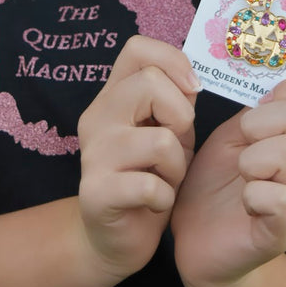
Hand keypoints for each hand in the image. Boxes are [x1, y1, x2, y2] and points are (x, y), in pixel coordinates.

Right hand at [77, 36, 197, 280]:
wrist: (115, 238)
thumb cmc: (148, 176)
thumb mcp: (168, 130)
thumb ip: (175, 100)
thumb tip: (192, 79)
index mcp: (113, 96)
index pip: (137, 48)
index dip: (172, 61)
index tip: (190, 91)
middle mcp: (97, 117)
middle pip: (150, 83)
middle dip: (181, 117)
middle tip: (173, 147)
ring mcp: (93, 154)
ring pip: (161, 140)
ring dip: (176, 166)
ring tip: (165, 179)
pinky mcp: (96, 193)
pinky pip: (150, 185)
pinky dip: (164, 197)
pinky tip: (154, 203)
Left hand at [171, 79, 285, 286]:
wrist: (198, 242)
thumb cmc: (214, 184)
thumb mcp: (232, 136)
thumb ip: (257, 110)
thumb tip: (283, 84)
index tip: (257, 112)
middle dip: (258, 123)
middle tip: (242, 147)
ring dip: (253, 159)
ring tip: (242, 175)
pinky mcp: (281, 231)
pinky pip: (281, 199)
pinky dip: (254, 195)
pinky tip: (245, 203)